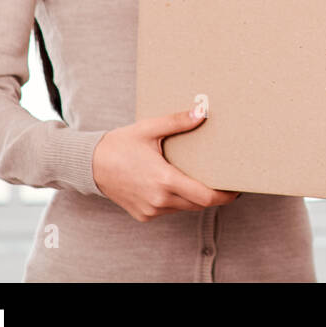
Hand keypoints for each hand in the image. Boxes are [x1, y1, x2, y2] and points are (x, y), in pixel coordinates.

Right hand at [91, 105, 240, 222]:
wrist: (89, 165)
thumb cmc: (120, 144)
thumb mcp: (149, 129)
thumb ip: (178, 121)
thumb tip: (203, 111)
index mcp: (164, 180)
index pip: (205, 197)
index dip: (225, 196)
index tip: (237, 188)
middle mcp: (159, 200)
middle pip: (198, 204)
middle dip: (213, 194)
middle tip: (224, 180)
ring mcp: (150, 210)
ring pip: (184, 208)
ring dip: (194, 197)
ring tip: (200, 178)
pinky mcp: (143, 215)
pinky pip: (168, 210)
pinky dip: (176, 200)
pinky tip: (175, 184)